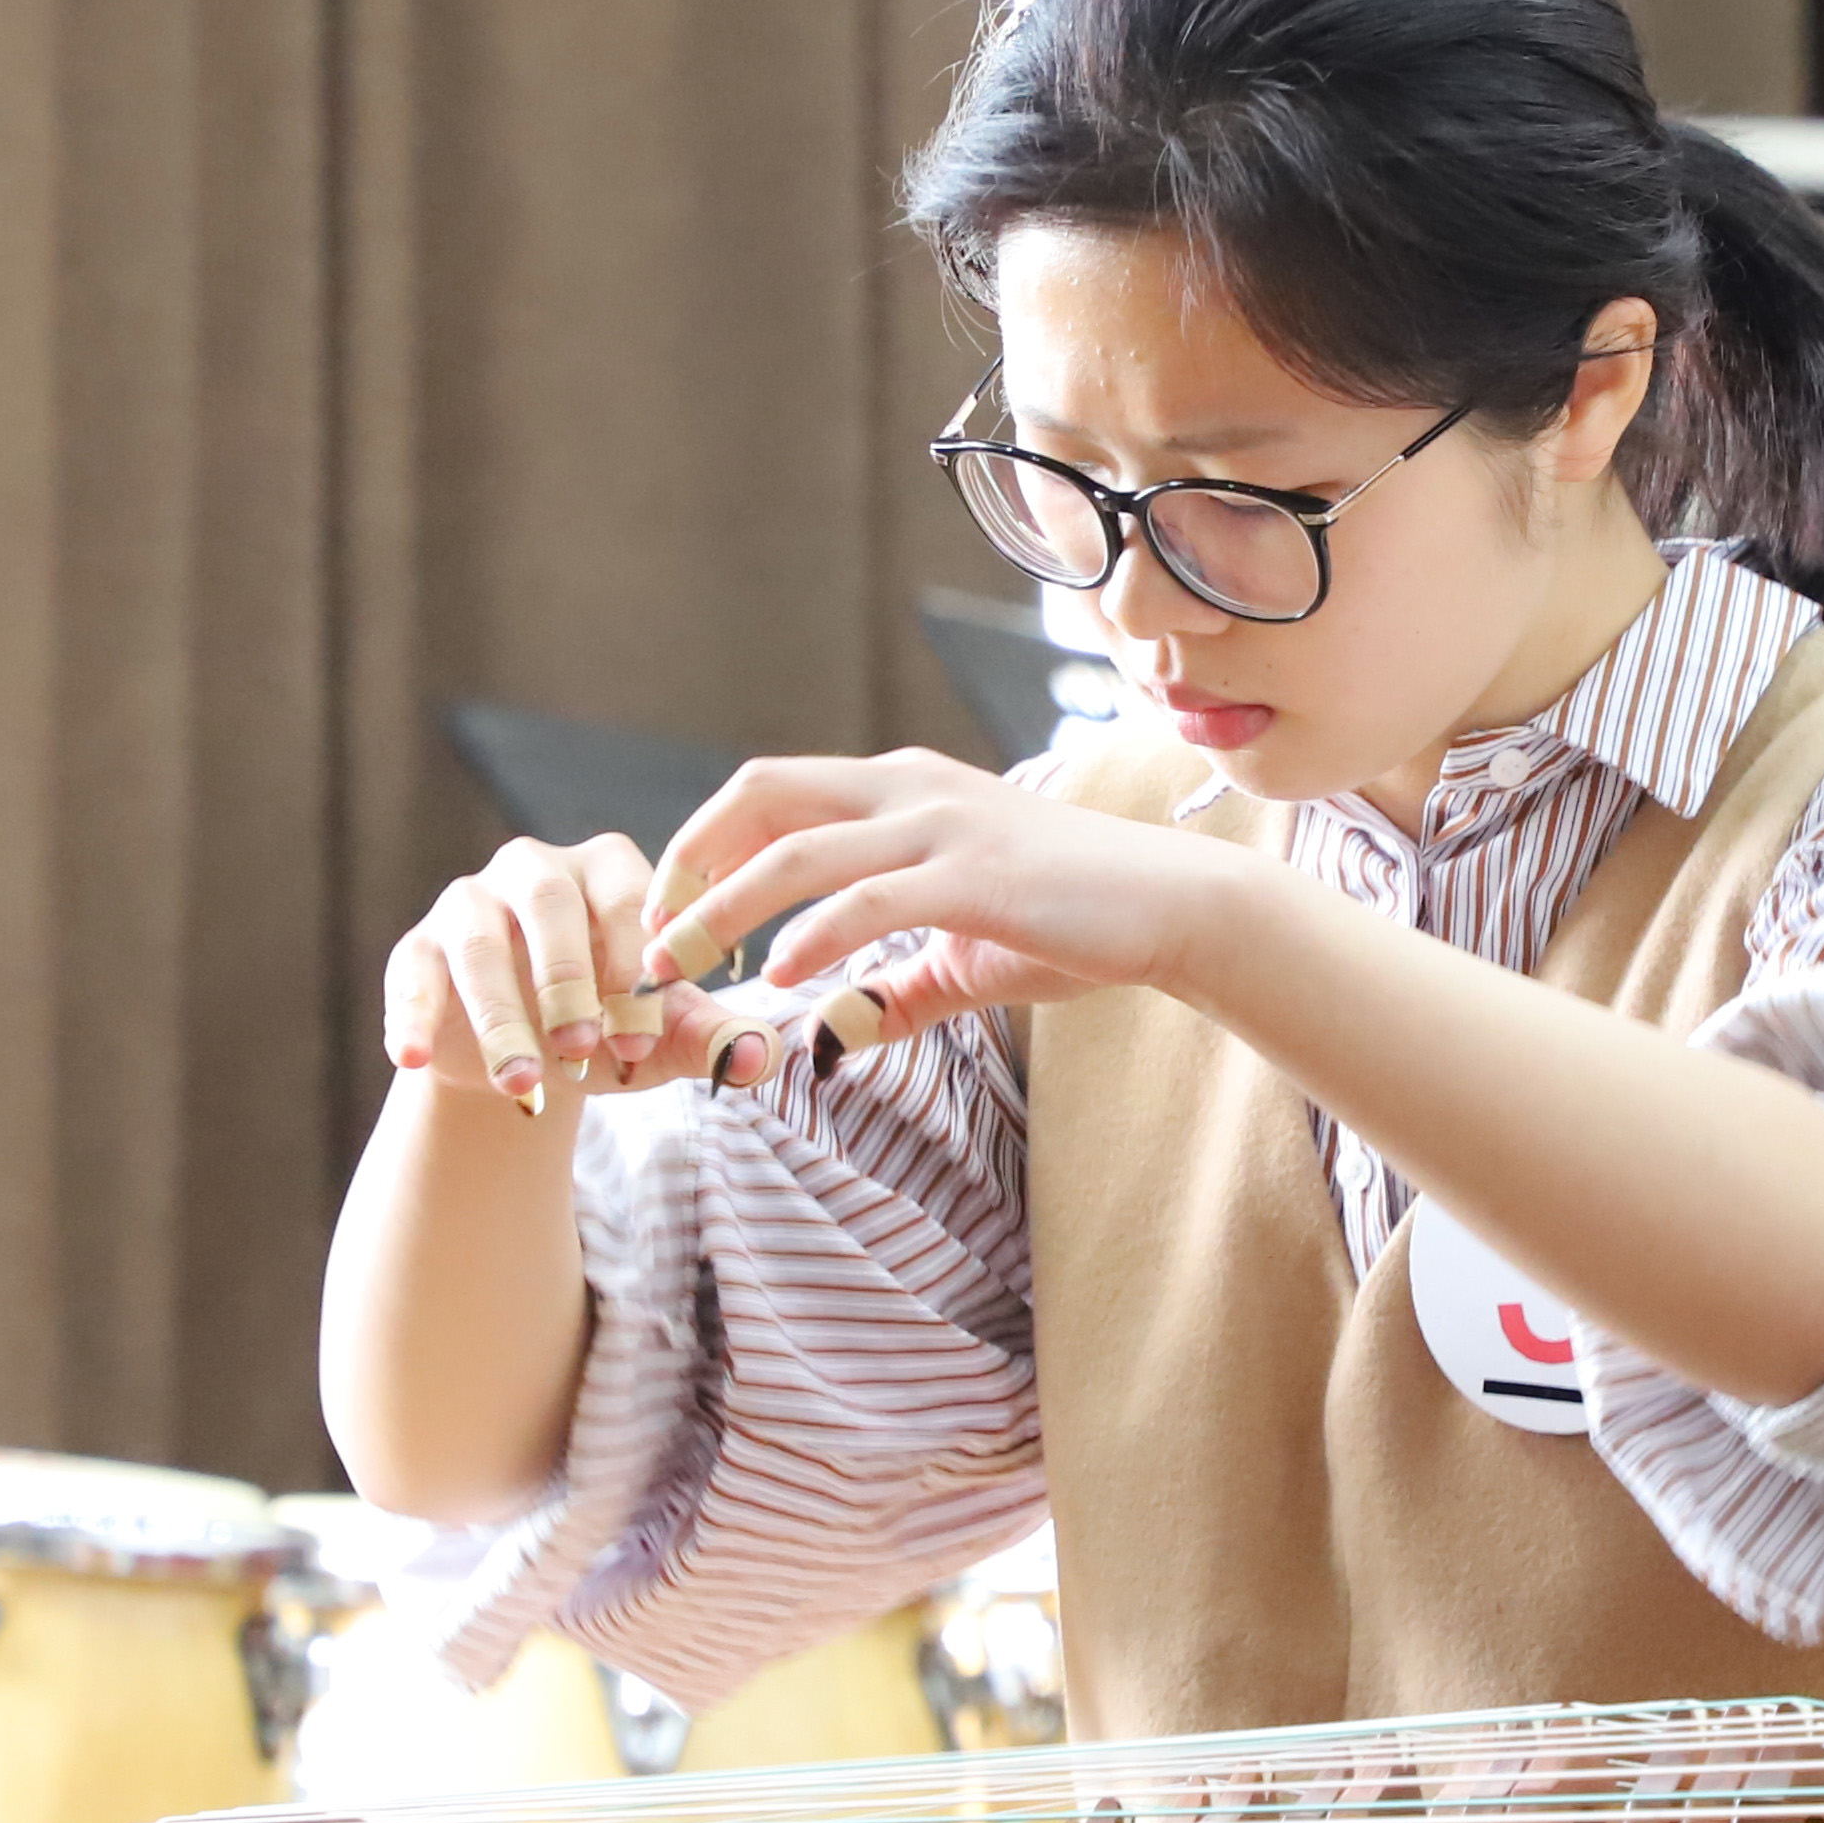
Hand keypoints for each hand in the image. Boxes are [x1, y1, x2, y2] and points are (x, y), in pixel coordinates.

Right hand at [381, 835, 798, 1109]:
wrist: (527, 1068)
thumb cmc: (608, 1032)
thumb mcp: (659, 1040)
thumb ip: (709, 1039)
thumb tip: (763, 1055)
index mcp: (608, 871)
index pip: (626, 900)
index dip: (636, 968)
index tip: (645, 1040)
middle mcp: (534, 870)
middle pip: (548, 903)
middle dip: (567, 980)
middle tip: (583, 1050)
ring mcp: (468, 904)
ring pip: (479, 947)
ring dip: (502, 1018)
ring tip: (522, 1085)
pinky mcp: (417, 949)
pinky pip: (412, 974)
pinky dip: (412, 1016)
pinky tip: (415, 1059)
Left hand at [647, 751, 1236, 1049]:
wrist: (1172, 907)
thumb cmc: (1076, 923)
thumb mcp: (965, 954)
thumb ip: (895, 987)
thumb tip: (837, 1035)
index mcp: (901, 790)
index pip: (772, 790)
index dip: (707, 846)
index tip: (673, 913)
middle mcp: (911, 788)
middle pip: (762, 793)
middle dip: (691, 861)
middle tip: (652, 935)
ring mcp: (941, 825)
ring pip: (799, 846)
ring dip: (724, 904)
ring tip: (679, 961)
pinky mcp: (972, 874)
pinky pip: (868, 897)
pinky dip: (811, 935)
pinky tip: (779, 977)